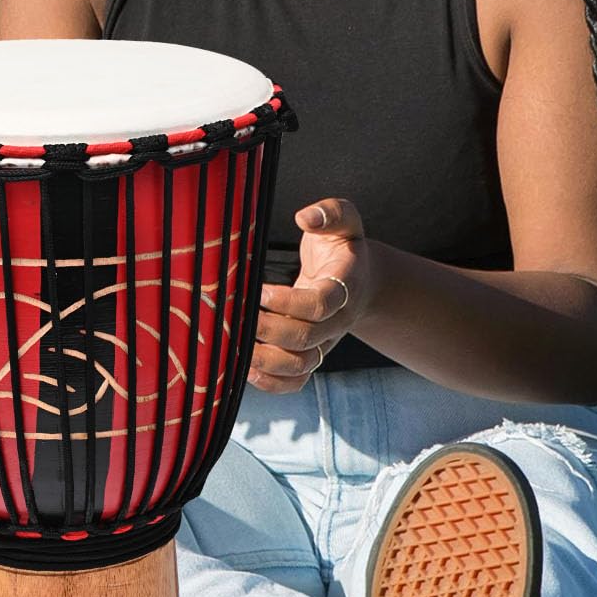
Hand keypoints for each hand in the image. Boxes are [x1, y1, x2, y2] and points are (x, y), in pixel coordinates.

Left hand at [249, 197, 371, 393]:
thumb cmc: (342, 248)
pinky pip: (296, 381)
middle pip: (306, 339)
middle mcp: (336, 321)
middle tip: (237, 316)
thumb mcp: (345, 222)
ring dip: (266, 362)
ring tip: (236, 346)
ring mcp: (324, 342)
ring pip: (300, 365)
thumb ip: (331, 212)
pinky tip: (247, 370)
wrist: (361, 281)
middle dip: (268, 330)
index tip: (260, 290)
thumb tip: (305, 217)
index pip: (320, 304)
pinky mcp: (311, 355)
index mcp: (345, 287)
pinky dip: (273, 383)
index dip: (288, 302)